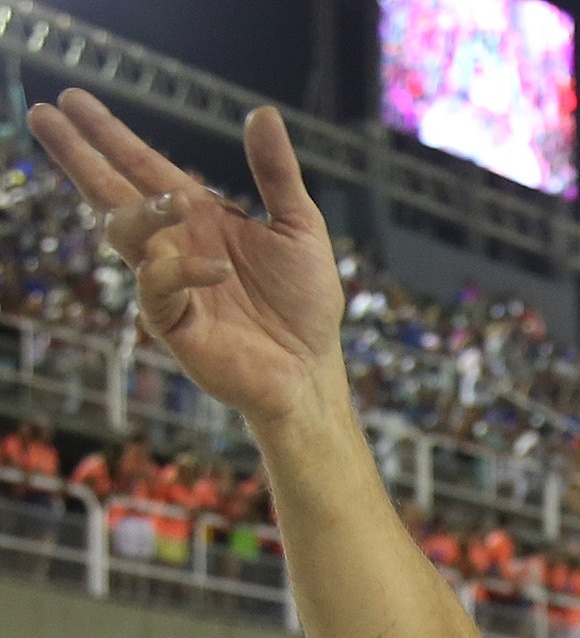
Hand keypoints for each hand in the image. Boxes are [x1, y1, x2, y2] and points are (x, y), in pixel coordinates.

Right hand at [27, 90, 345, 428]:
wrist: (312, 370)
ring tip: (174, 201)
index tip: (72, 99)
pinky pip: (156, 286)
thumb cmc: (305, 304)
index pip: (142, 166)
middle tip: (43, 114)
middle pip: (111, 191)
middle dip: (78, 155)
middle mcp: (174, 244)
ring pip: (124, 234)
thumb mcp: (300, 227)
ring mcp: (169, 284)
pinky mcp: (173, 324)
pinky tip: (217, 268)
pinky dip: (181, 270)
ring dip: (142, 211)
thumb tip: (263, 113)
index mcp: (198, 216)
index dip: (108, 134)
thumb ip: (278, 173)